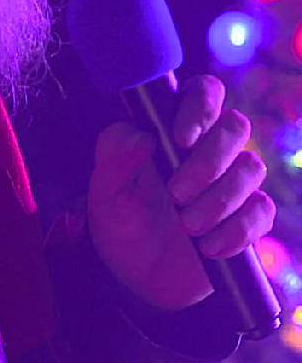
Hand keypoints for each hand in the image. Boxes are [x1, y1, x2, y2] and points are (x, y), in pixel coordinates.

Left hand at [87, 74, 276, 310]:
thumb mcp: (105, 187)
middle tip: (175, 194)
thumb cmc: (121, 216)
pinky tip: (208, 246)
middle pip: (235, 125)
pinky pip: (262, 210)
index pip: (204, 91)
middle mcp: (209, 147)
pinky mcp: (249, 217)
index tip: (181, 138)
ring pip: (252, 167)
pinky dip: (236, 230)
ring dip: (219, 199)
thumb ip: (115, 154)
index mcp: (174, 127)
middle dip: (208, 162)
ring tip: (186, 225)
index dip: (201, 105)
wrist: (137, 274)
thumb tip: (143, 137)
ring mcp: (232, 181)